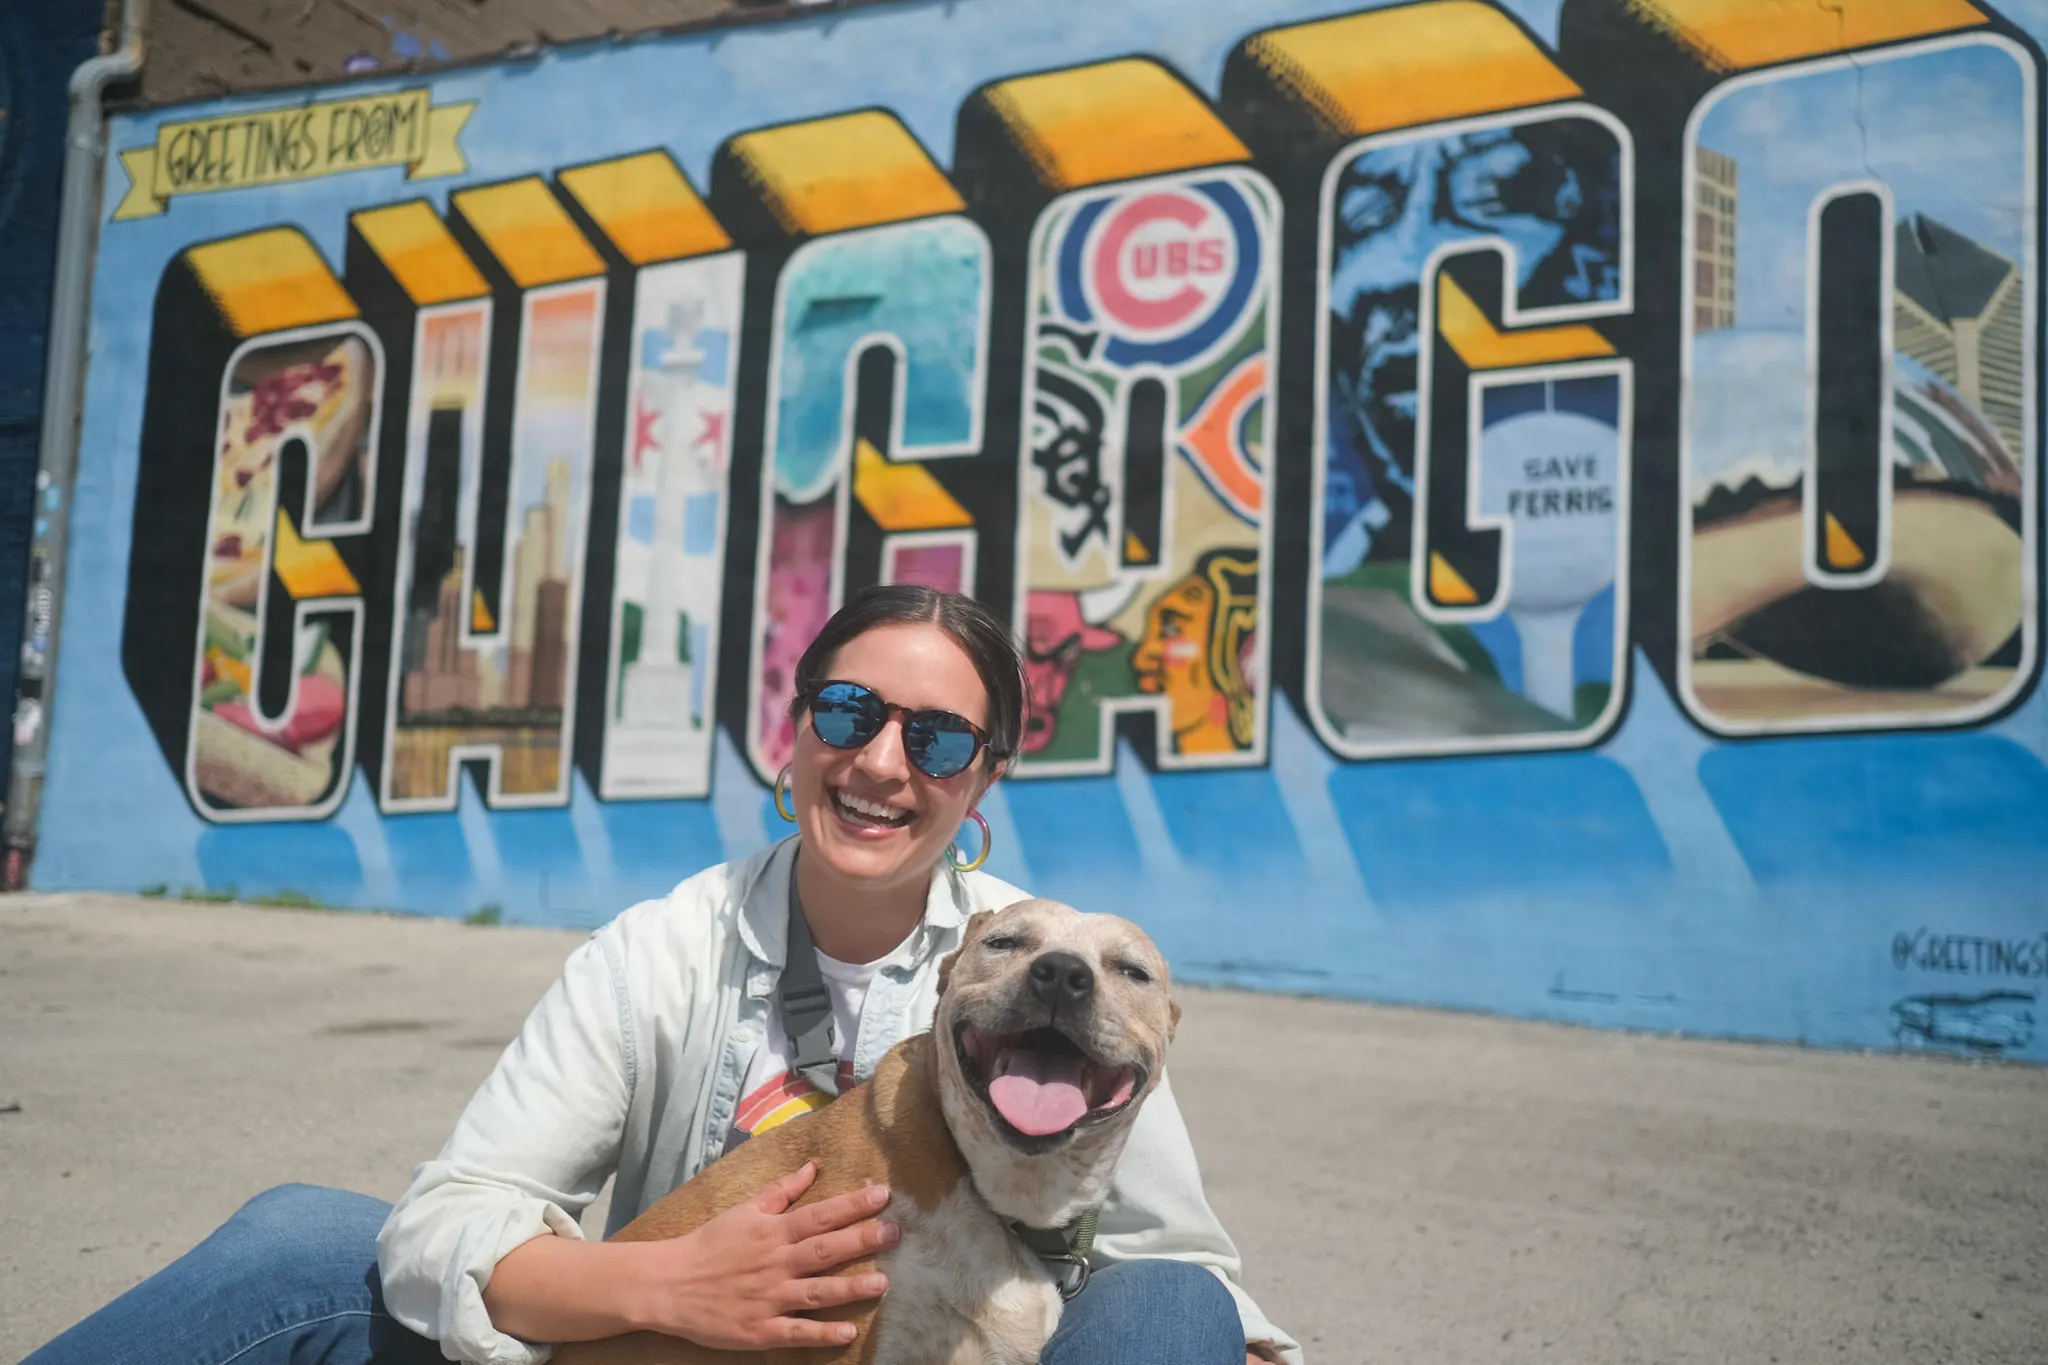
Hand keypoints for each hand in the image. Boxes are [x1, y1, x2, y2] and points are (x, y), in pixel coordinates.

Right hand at [631, 1162, 898, 1350]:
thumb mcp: (744, 1209)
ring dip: (851, 1287)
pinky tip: (847, 1332)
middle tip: (895, 1232)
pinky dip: (821, 1333)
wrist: (668, 1284)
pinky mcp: (760, 1329)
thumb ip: (782, 1190)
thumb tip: (813, 1166)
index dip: (852, 1204)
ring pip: (817, 1292)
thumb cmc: (710, 1244)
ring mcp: (769, 1298)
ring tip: (883, 1283)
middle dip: (862, 1240)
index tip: (883, 1194)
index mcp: (773, 1232)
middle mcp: (776, 1263)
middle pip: (825, 1250)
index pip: (820, 1214)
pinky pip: (796, 1331)